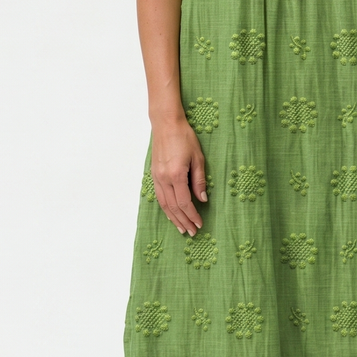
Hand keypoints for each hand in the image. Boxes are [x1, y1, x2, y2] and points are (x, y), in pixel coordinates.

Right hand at [150, 119, 206, 234]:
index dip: (193, 215)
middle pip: (174, 207)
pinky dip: (166, 208)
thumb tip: (202, 199)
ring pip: (164, 204)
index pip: (185, 202)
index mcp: (176, 174)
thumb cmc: (184, 137)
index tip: (200, 224)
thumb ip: (199, 180)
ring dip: (173, 218)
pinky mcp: (154, 175)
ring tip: (182, 229)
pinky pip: (159, 196)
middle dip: (183, 221)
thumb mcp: (198, 158)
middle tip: (192, 232)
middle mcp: (164, 178)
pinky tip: (171, 214)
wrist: (166, 124)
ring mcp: (157, 177)